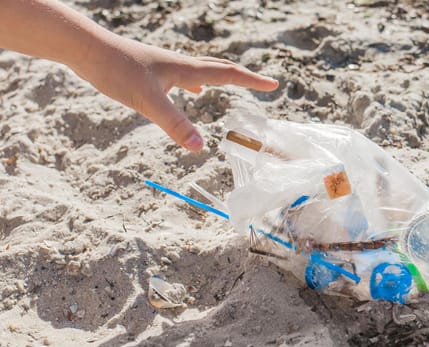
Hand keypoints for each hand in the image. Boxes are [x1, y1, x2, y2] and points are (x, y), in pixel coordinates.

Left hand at [73, 35, 278, 151]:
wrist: (87, 49)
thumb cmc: (117, 71)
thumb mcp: (148, 101)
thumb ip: (175, 124)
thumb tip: (200, 148)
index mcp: (186, 70)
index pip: (228, 74)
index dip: (252, 81)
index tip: (273, 84)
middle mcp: (180, 65)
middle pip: (220, 69)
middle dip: (242, 78)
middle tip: (260, 84)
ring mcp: (166, 67)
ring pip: (201, 71)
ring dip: (220, 78)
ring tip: (229, 86)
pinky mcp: (152, 70)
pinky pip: (183, 76)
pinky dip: (195, 82)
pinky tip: (190, 89)